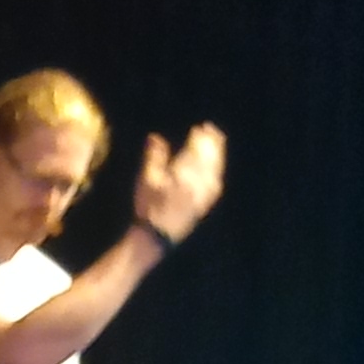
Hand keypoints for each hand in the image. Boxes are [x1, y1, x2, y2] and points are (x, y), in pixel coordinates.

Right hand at [134, 122, 225, 246]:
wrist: (156, 236)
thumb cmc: (148, 207)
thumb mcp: (146, 179)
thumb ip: (154, 157)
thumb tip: (156, 137)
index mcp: (181, 174)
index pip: (195, 151)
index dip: (199, 138)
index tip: (200, 128)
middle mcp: (196, 183)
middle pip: (208, 158)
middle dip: (211, 142)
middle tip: (212, 130)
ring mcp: (203, 194)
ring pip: (214, 170)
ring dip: (217, 154)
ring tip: (218, 142)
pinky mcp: (205, 204)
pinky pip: (216, 185)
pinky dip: (217, 172)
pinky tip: (217, 168)